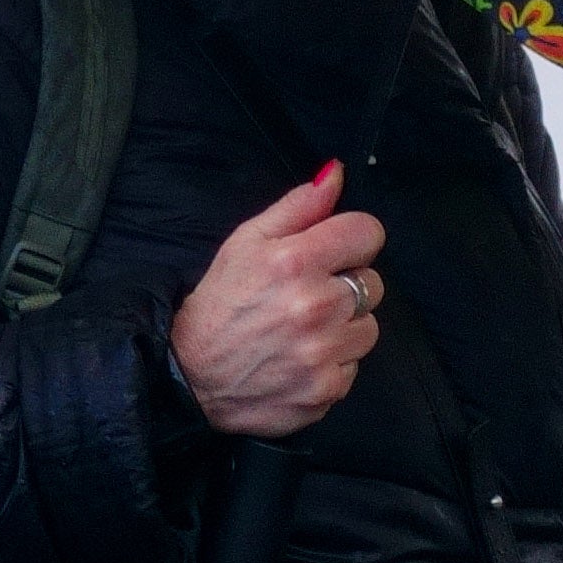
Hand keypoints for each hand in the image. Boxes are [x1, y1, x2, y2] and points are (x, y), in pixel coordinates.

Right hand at [169, 160, 388, 439]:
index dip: (352, 241)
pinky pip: (354, 366)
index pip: (368, 233)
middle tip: (305, 298)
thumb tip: (336, 174)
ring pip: (369, 328)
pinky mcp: (328, 389)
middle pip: (372, 282)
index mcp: (295, 261)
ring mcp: (323, 352)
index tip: (333, 254)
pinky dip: (333, 364)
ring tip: (302, 332)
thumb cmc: (219, 305)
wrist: (190, 376)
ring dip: (344, 328)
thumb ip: (298, 206)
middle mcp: (315, 306)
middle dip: (345, 286)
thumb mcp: (246, 242)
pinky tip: (299, 360)